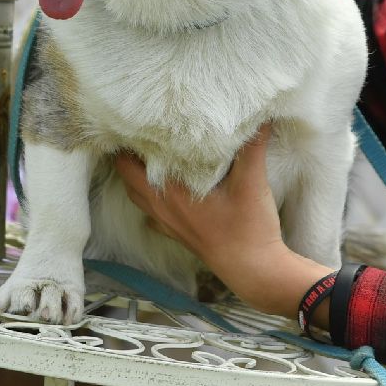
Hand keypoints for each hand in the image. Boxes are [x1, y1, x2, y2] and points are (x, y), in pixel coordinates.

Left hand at [114, 125, 332, 319]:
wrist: (254, 271)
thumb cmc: (249, 228)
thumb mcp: (251, 182)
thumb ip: (252, 146)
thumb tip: (258, 115)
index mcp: (171, 193)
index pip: (131, 163)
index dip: (129, 140)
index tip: (135, 118)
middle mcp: (162, 208)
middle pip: (127, 176)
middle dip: (130, 154)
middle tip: (142, 130)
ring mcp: (168, 224)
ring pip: (137, 195)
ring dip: (138, 176)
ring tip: (149, 154)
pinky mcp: (178, 234)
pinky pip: (152, 213)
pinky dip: (151, 199)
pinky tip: (164, 189)